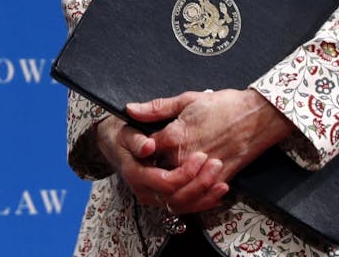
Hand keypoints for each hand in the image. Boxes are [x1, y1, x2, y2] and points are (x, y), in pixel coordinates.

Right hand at [93, 115, 226, 214]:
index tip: (200, 156)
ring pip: (183, 206)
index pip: (165, 183)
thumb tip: (148, 147)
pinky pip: (186, 206)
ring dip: (205, 195)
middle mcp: (146, 191)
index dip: (185, 173)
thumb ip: (137, 139)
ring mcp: (156, 197)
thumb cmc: (124, 135)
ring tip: (222, 180)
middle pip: (177, 198)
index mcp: (137, 174)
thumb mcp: (127, 131)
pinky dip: (204, 200)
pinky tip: (219, 188)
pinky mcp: (166, 197)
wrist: (116, 144)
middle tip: (216, 163)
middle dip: (199, 184)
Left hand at [127, 88, 294, 204]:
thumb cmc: (225, 104)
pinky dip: (191, 200)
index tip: (141, 148)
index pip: (143, 152)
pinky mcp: (218, 180)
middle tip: (151, 167)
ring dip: (169, 191)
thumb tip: (131, 110)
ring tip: (169, 180)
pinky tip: (189, 190)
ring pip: (175, 196)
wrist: (258, 116)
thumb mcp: (188, 99)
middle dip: (149, 175)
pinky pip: (198, 200)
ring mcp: (202, 172)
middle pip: (155, 178)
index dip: (138, 152)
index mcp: (175, 135)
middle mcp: (185, 157)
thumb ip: (157, 108)